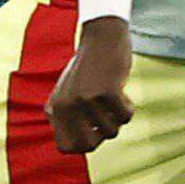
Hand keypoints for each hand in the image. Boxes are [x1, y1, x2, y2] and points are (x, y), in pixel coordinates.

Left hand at [46, 20, 134, 155]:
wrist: (102, 36)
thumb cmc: (88, 66)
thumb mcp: (67, 90)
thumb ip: (65, 116)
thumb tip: (69, 147)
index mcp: (56, 106)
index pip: (65, 147)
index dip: (83, 144)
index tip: (93, 131)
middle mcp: (67, 104)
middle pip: (88, 146)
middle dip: (102, 136)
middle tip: (106, 118)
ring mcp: (86, 98)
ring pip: (111, 131)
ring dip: (118, 118)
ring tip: (113, 98)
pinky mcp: (107, 91)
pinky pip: (126, 117)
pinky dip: (128, 107)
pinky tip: (121, 89)